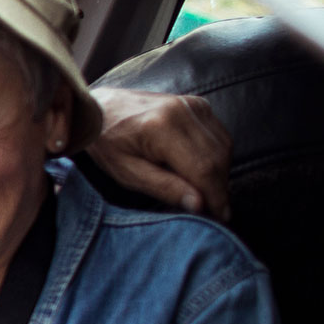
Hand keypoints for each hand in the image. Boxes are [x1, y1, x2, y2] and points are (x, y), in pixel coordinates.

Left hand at [85, 88, 231, 219]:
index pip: (203, 168)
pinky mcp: (198, 104)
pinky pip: (219, 136)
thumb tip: (200, 205)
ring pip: (224, 147)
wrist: (100, 107)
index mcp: (161, 128)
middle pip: (217, 158)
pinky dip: (217, 157)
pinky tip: (201, 171)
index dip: (216, 197)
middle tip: (214, 212)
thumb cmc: (107, 143)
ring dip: (220, 174)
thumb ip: (163, 188)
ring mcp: (192, 104)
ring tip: (205, 193)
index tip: (221, 219)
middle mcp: (182, 111)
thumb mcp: (126, 172)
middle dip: (219, 189)